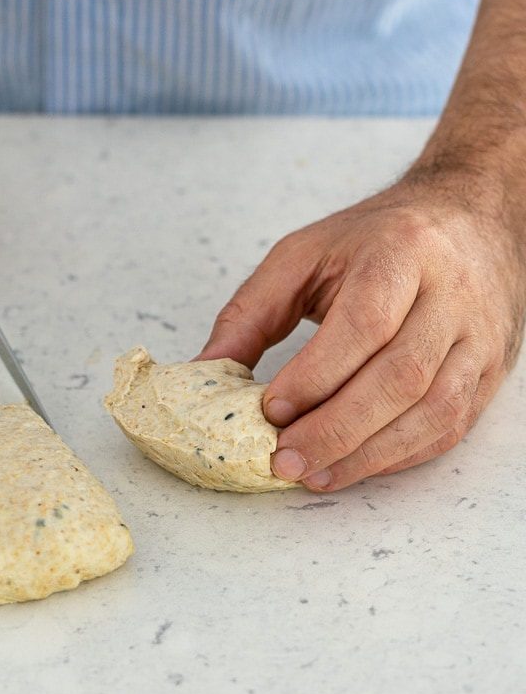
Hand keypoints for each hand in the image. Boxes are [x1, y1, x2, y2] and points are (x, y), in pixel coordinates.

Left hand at [198, 173, 525, 491]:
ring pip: (433, 410)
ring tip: (312, 474)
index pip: (366, 323)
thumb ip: (252, 311)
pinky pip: (449, 427)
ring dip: (368, 454)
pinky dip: (398, 455)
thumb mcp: (304, 254)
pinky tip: (353, 466)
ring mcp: (477, 337)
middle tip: (284, 457)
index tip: (271, 409)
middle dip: (337, 427)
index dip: (318, 374)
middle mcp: (451, 294)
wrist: (468, 220)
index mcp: (402, 251)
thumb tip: (205, 371)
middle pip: (402, 375)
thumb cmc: (377, 239)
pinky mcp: (488, 372)